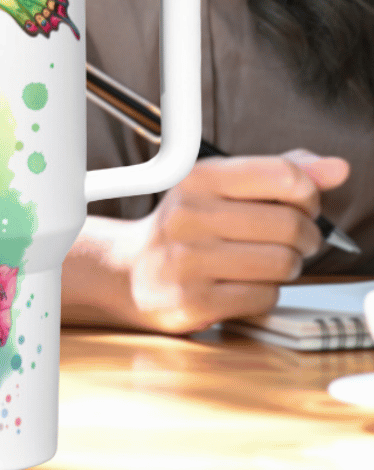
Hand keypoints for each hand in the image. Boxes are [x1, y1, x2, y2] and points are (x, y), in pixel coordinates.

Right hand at [127, 149, 349, 333]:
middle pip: (289, 224)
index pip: (282, 175)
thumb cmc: (188, 227)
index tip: (302, 204)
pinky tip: (246, 283)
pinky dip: (267, 292)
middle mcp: (188, 214)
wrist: (132, 272)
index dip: (308, 194)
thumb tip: (336, 169)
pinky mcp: (193, 300)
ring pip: (282, 263)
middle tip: (294, 240)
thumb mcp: (222, 188)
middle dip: (306, 236)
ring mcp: (187, 260)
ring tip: (269, 262)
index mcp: (197, 178)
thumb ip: (278, 174)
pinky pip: (264, 297)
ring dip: (288, 266)